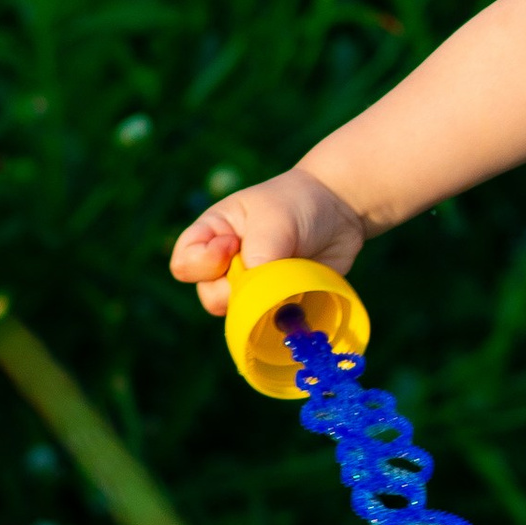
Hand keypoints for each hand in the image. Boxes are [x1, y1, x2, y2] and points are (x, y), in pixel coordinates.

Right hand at [169, 166, 366, 317]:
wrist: (340, 210)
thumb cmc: (298, 204)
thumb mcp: (274, 221)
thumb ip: (260, 258)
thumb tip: (256, 300)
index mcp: (213, 235)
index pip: (185, 264)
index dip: (204, 263)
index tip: (232, 246)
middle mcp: (226, 263)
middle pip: (210, 295)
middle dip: (236, 289)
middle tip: (265, 267)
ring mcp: (251, 284)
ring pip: (238, 314)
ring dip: (261, 303)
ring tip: (288, 276)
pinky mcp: (275, 300)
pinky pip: (269, 320)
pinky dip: (281, 315)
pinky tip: (298, 297)